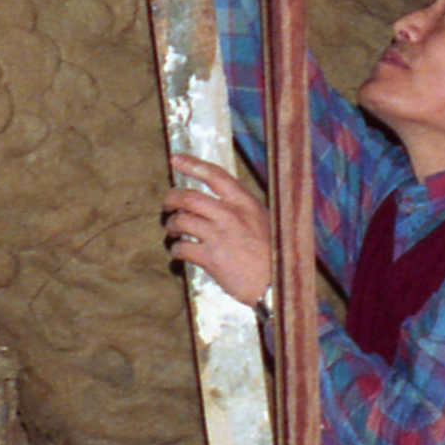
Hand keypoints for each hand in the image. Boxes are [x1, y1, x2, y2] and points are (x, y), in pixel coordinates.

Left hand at [162, 154, 274, 307]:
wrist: (277, 285)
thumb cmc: (271, 254)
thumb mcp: (262, 221)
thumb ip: (240, 208)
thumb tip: (216, 199)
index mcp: (245, 204)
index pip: (215, 175)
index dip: (192, 165)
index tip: (175, 159)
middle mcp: (231, 216)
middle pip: (189, 197)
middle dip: (171, 199)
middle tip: (167, 205)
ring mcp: (219, 237)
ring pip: (181, 221)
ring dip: (171, 226)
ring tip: (173, 231)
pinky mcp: (211, 259)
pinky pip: (182, 248)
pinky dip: (175, 250)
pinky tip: (179, 252)